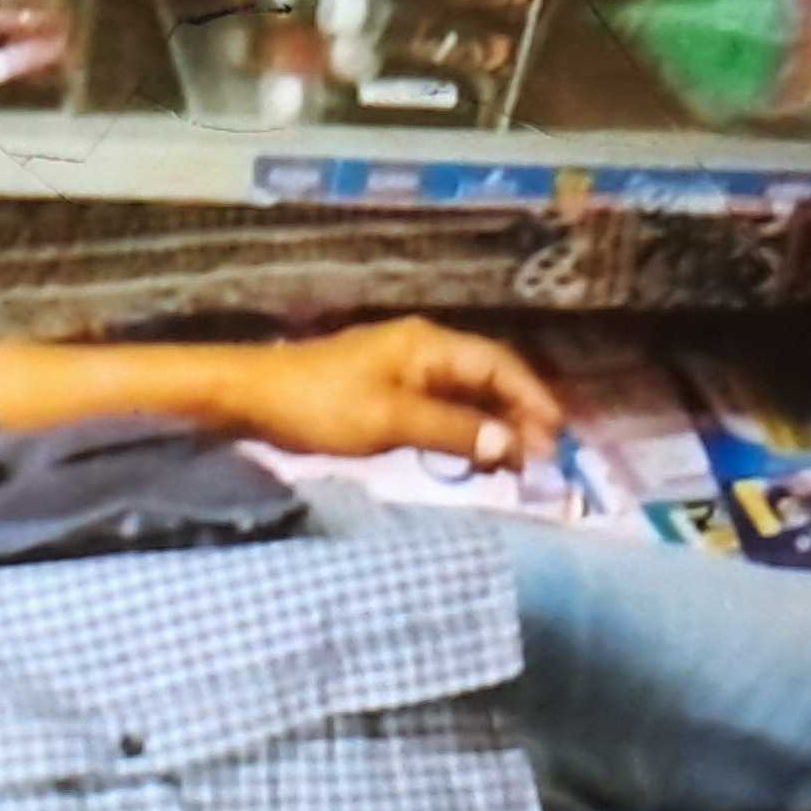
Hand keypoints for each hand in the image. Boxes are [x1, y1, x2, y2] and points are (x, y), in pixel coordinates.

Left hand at [234, 317, 568, 467]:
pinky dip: (466, 431)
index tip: (558, 438)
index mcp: (429, 345)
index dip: (534, 400)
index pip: (500, 366)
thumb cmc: (320, 404)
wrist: (252, 397)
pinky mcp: (389, 391)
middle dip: (520, 416)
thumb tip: (512, 445)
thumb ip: (453, 431)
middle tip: (544, 461)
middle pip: (489, 379)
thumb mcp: (390, 421)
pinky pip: (443, 407)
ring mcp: (406, 369)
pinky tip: (475, 457)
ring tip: (519, 465)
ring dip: (495, 426)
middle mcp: (425, 350)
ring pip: (468, 395)